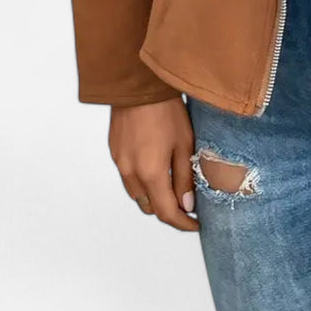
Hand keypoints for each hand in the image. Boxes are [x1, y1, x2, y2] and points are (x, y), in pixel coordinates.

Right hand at [108, 96, 199, 231]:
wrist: (139, 86)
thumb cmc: (166, 110)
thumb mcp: (185, 143)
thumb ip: (185, 177)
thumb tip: (187, 204)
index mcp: (150, 173)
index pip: (166, 212)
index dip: (183, 223)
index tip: (196, 224)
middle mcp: (131, 173)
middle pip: (149, 207)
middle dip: (169, 210)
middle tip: (188, 203)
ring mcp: (119, 163)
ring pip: (137, 194)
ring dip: (154, 197)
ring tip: (174, 185)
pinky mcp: (115, 153)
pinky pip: (128, 178)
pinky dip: (143, 182)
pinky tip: (157, 168)